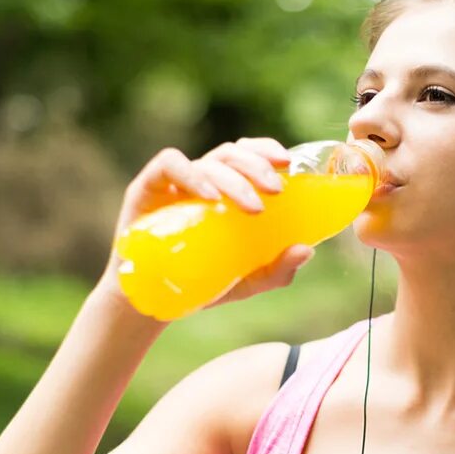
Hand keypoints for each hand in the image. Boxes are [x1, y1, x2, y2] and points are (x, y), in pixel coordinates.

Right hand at [96, 138, 314, 313]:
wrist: (153, 304)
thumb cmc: (202, 284)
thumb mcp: (247, 281)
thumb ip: (277, 270)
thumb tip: (306, 251)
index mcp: (226, 189)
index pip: (247, 153)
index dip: (266, 150)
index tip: (287, 164)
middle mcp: (202, 179)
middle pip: (232, 154)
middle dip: (258, 167)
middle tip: (276, 191)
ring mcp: (175, 182)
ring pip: (209, 161)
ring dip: (235, 179)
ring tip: (253, 207)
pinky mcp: (147, 188)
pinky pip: (170, 165)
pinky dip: (193, 175)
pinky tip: (211, 197)